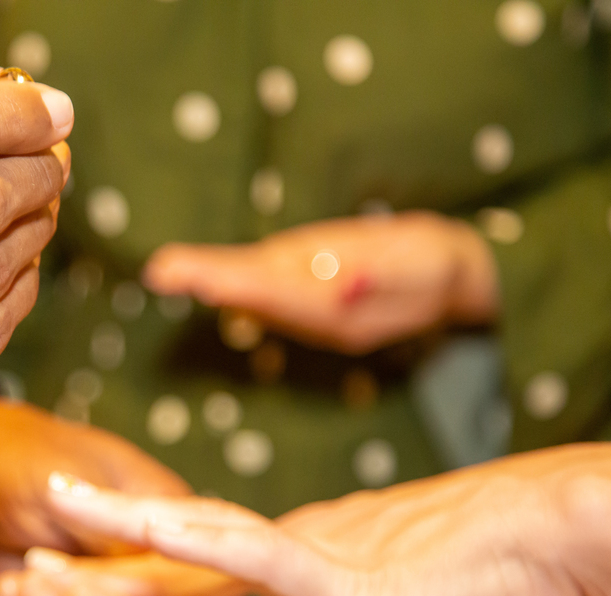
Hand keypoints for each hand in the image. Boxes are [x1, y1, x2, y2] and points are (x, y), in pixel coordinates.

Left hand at [45, 448, 610, 595]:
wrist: (534, 542)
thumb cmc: (470, 575)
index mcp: (289, 558)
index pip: (194, 561)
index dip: (131, 561)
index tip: (73, 561)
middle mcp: (285, 548)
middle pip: (177, 545)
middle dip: (102, 543)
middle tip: (34, 520)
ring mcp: (307, 558)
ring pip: (199, 541)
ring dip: (126, 535)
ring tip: (59, 516)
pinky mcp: (339, 578)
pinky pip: (255, 555)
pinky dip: (198, 543)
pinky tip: (149, 530)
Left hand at [144, 211, 497, 354]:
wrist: (447, 277)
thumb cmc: (439, 265)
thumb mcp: (427, 268)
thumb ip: (389, 278)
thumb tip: (348, 284)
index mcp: (342, 315)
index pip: (287, 297)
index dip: (245, 286)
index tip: (208, 279)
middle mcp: (315, 314)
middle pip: (257, 297)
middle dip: (212, 281)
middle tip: (163, 271)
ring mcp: (307, 304)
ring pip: (253, 292)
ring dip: (209, 279)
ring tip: (166, 269)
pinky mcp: (305, 286)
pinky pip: (260, 285)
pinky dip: (228, 277)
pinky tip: (196, 273)